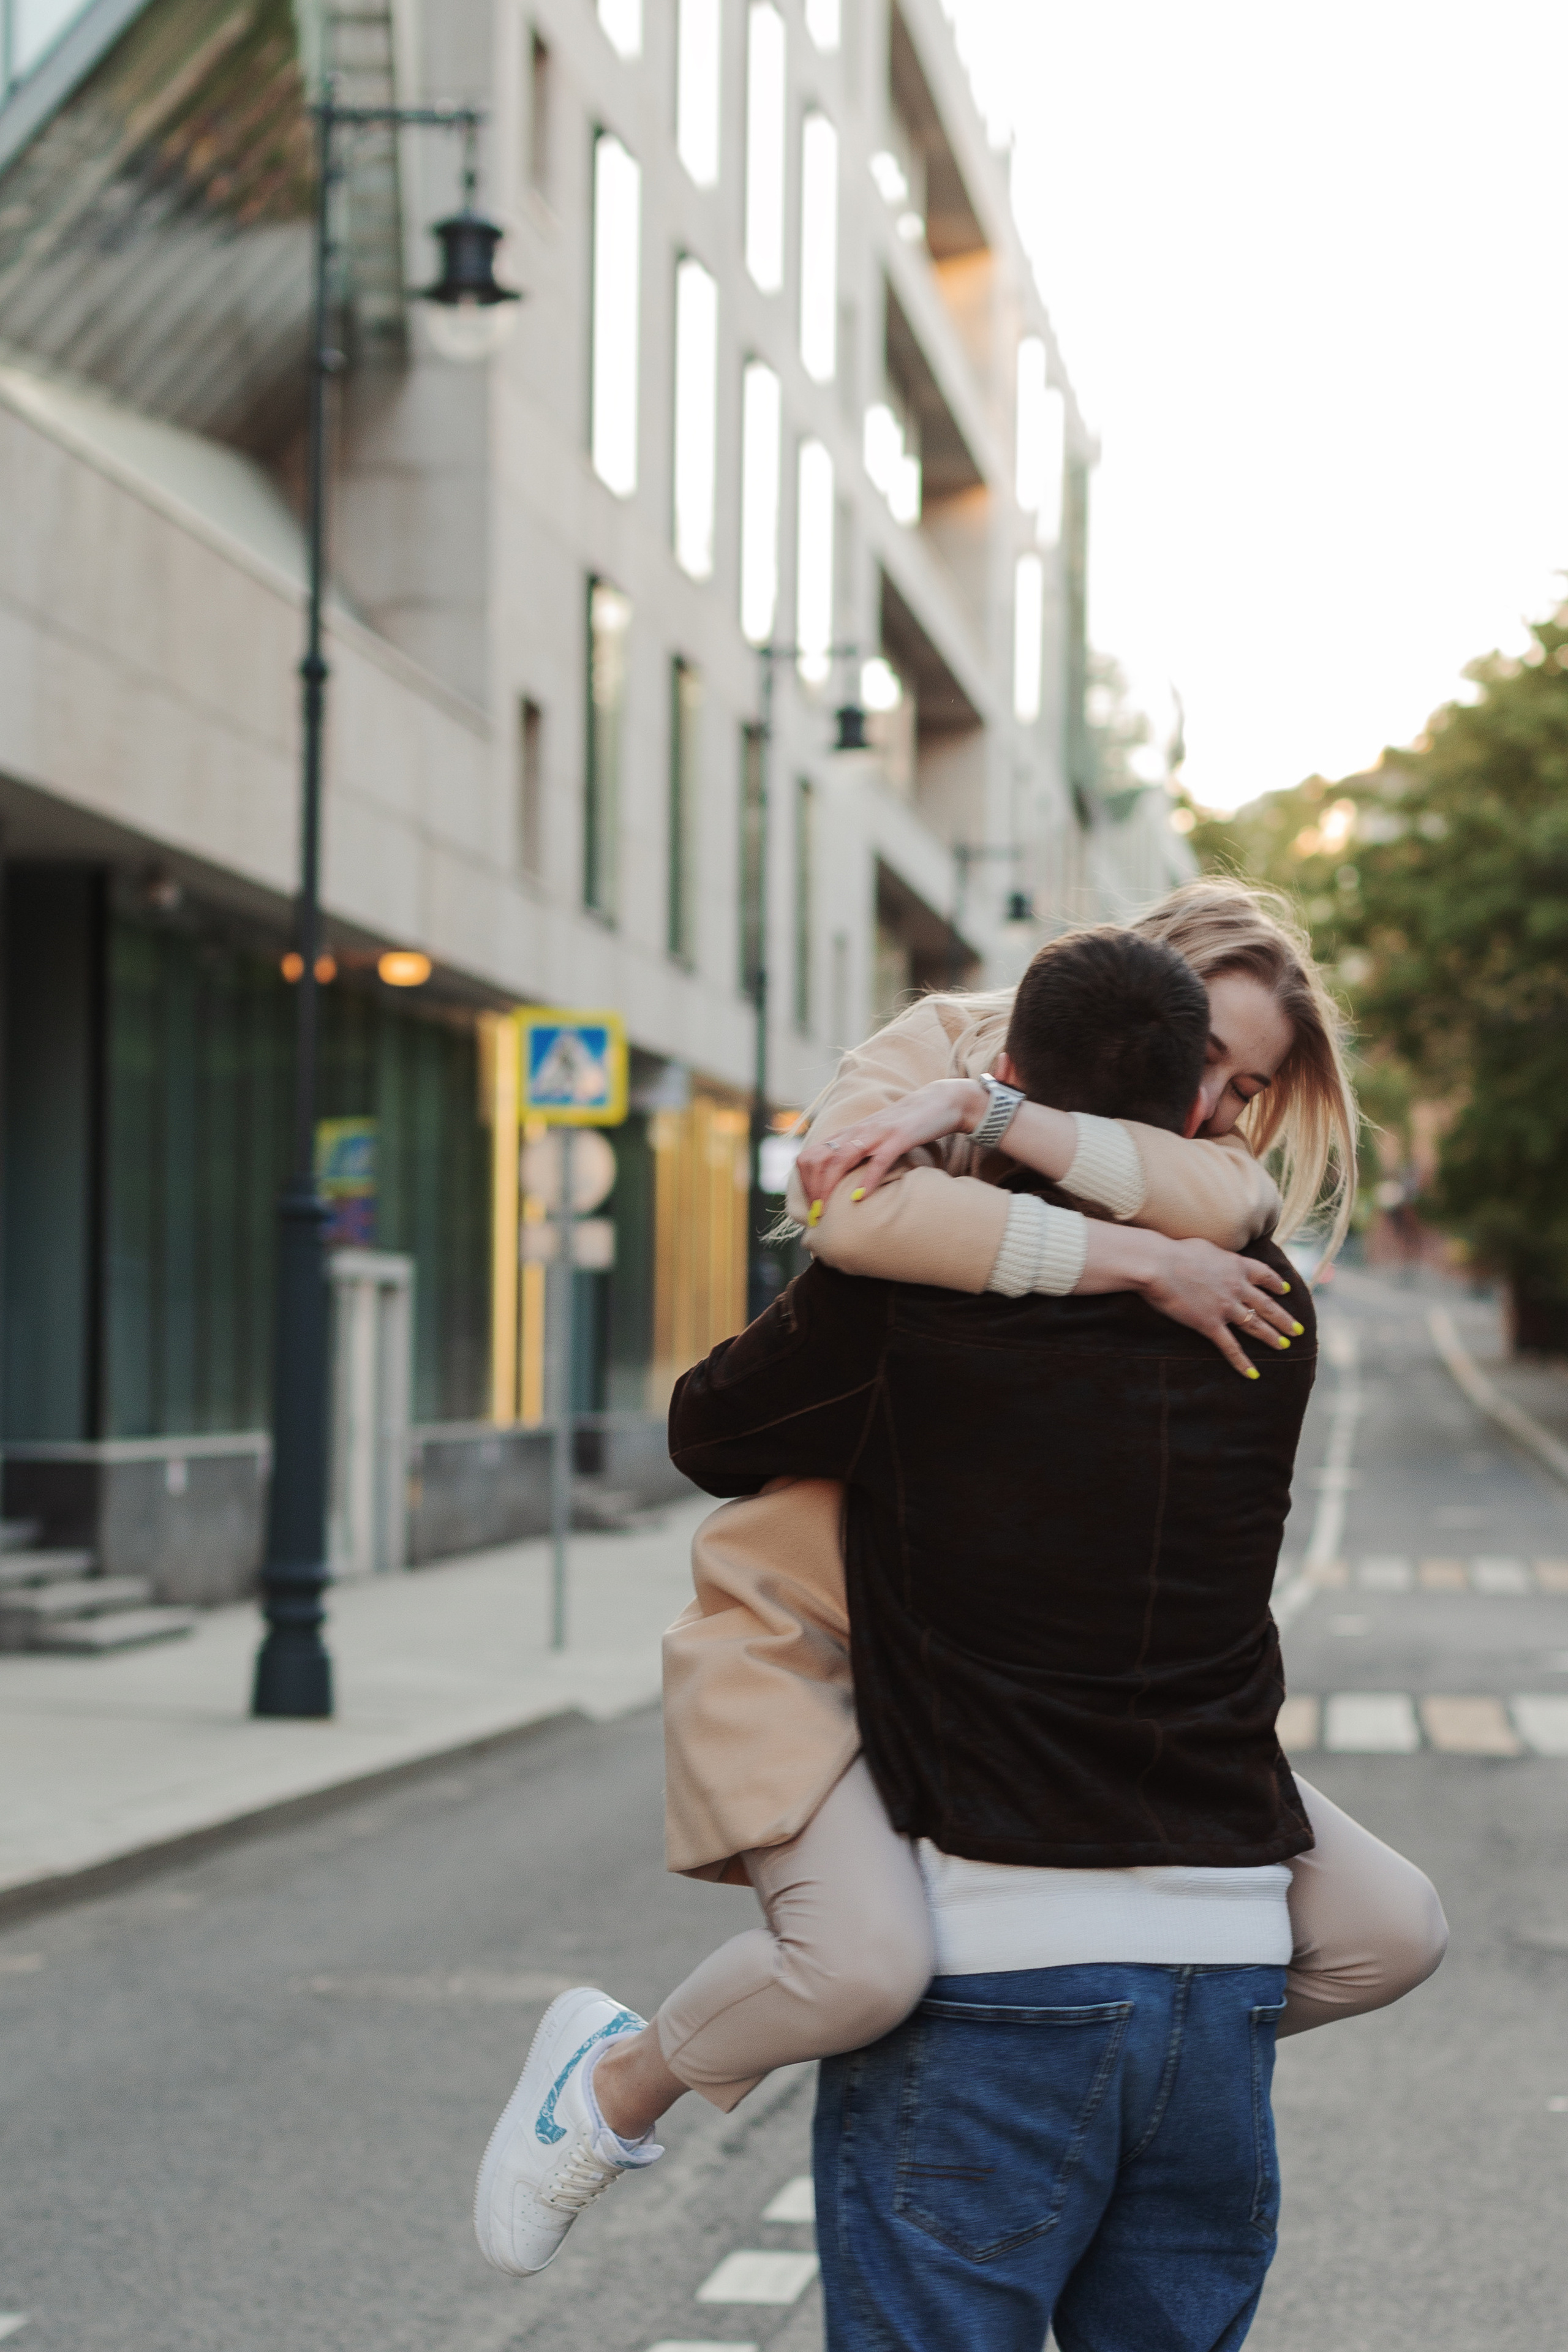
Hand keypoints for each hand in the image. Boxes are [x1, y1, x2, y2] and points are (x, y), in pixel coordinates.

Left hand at [795, 1080, 986, 1218]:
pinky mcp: (898, 1137)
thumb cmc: (906, 1126)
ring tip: (828, 1209)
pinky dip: (867, 1180)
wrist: (938, 1102)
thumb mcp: (874, 1138)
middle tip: (818, 1213)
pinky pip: (879, 1160)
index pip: (811, 1156)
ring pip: (841, 1159)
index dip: (805, 1182)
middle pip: (820, 1159)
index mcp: (849, 1133)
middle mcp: (857, 1132)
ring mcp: (877, 1134)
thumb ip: (857, 1153)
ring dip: (830, 1186)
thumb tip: (841, 1181)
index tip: (812, 1205)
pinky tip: (860, 1198)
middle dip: (813, 1188)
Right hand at [1137, 1235, 1300, 1377]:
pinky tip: (1253, 1374)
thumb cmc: (1175, 1251)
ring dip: (1272, 1337)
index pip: (1264, 1275)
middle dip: (1284, 1319)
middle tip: (1298, 1330)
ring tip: (1284, 1346)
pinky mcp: (1210, 1324)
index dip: (1276, 1284)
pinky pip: (1230, 1347)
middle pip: (1267, 1305)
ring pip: (1255, 1325)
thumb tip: (1214, 1257)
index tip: (1284, 1290)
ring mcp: (1226, 1307)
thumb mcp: (1205, 1246)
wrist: (1159, 1265)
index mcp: (1236, 1265)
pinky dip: (1242, 1362)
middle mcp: (1238, 1287)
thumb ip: (1217, 1256)